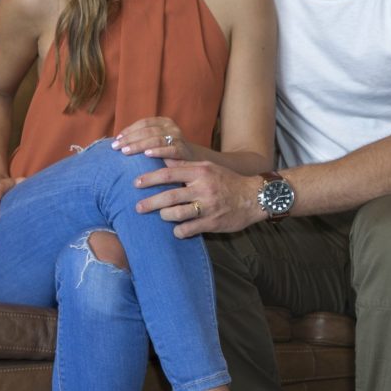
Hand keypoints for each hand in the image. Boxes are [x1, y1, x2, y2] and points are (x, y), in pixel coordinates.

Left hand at [112, 117, 196, 162]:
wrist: (191, 161)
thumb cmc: (167, 152)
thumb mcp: (156, 141)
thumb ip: (142, 138)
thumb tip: (117, 140)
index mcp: (163, 122)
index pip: (143, 123)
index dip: (128, 130)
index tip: (116, 139)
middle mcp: (171, 127)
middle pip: (147, 131)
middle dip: (129, 139)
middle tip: (115, 147)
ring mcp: (178, 138)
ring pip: (155, 139)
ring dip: (139, 145)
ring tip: (125, 151)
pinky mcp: (183, 150)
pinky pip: (169, 150)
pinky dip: (158, 151)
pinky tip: (147, 155)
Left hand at [134, 160, 262, 236]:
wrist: (254, 197)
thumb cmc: (227, 181)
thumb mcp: (208, 168)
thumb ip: (186, 166)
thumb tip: (162, 159)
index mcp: (200, 172)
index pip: (169, 174)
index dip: (150, 178)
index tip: (135, 183)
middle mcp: (203, 189)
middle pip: (169, 196)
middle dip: (150, 203)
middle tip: (137, 207)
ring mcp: (207, 207)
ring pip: (176, 214)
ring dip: (164, 216)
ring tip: (161, 215)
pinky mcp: (212, 223)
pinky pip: (187, 230)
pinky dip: (178, 231)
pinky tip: (177, 229)